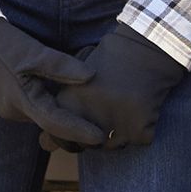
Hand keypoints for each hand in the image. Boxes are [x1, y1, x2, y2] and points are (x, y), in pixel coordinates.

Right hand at [0, 19, 105, 148]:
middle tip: (102, 123)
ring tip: (87, 108)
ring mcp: (10, 107)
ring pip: (42, 115)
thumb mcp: (32, 52)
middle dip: (74, 125)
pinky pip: (33, 106)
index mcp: (22, 101)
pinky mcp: (7, 99)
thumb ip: (61, 66)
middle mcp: (16, 111)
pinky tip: (62, 93)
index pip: (57, 124)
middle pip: (51, 124)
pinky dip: (49, 104)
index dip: (80, 131)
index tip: (101, 136)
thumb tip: (91, 76)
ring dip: (61, 113)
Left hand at [40, 22, 185, 151]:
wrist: (146, 45)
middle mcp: (88, 118)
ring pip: (114, 146)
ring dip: (120, 131)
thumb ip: (62, 108)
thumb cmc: (111, 58)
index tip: (78, 126)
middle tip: (109, 108)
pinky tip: (142, 105)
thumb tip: (44, 144)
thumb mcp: (78, 77)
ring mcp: (115, 127)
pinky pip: (140, 139)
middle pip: (88, 145)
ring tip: (125, 102)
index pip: (57, 140)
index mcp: (68, 103)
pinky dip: (143, 127)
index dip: (67, 136)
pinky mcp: (139, 131)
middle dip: (95, 134)